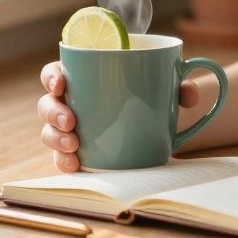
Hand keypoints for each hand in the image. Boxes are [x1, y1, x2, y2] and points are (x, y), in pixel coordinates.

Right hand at [38, 61, 201, 172]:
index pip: (55, 72)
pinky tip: (74, 165)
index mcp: (82, 77)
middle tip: (71, 121)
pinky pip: (62, 158)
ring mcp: (71, 129)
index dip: (52, 77)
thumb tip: (189, 94)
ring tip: (74, 145)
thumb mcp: (165, 87)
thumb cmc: (150, 94)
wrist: (155, 122)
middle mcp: (71, 102)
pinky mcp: (78, 152)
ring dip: (56, 139)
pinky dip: (64, 162)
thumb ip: (178, 85)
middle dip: (53, 113)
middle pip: (47, 104)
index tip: (61, 84)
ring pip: (49, 132)